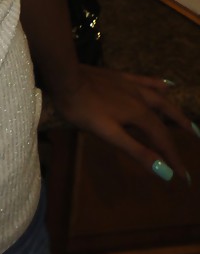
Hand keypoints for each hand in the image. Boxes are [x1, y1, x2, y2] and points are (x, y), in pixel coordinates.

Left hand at [52, 64, 194, 183]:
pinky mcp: (120, 77)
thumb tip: (164, 171)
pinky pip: (145, 81)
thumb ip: (137, 151)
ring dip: (174, 110)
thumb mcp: (109, 134)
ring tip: (184, 118)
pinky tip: (165, 84)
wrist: (66, 78)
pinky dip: (158, 84)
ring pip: (159, 98)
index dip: (173, 159)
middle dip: (182, 129)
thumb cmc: (83, 109)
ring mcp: (130, 86)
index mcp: (139, 115)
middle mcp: (140, 99)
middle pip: (166, 117)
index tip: (183, 176)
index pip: (162, 140)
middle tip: (196, 137)